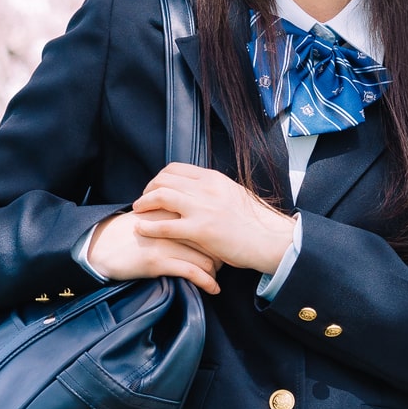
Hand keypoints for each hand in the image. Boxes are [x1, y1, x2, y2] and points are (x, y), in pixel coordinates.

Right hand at [87, 209, 222, 294]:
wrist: (100, 245)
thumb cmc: (126, 233)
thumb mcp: (151, 218)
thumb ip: (172, 217)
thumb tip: (194, 224)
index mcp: (170, 210)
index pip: (206, 219)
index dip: (218, 236)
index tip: (223, 247)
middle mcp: (170, 224)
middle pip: (210, 238)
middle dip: (222, 254)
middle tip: (225, 264)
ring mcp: (164, 242)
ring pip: (205, 257)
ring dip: (216, 272)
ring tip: (216, 279)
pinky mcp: (157, 261)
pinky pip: (192, 272)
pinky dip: (207, 283)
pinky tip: (213, 289)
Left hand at [130, 163, 294, 276]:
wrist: (270, 239)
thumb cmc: (254, 222)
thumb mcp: (233, 194)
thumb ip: (213, 190)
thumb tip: (196, 190)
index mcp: (213, 179)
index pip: (175, 169)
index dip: (159, 178)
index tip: (153, 188)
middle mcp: (206, 189)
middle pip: (164, 180)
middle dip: (148, 189)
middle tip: (142, 201)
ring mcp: (202, 209)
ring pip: (161, 196)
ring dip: (144, 203)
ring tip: (137, 211)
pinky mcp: (200, 230)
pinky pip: (166, 225)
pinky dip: (149, 226)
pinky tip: (141, 229)